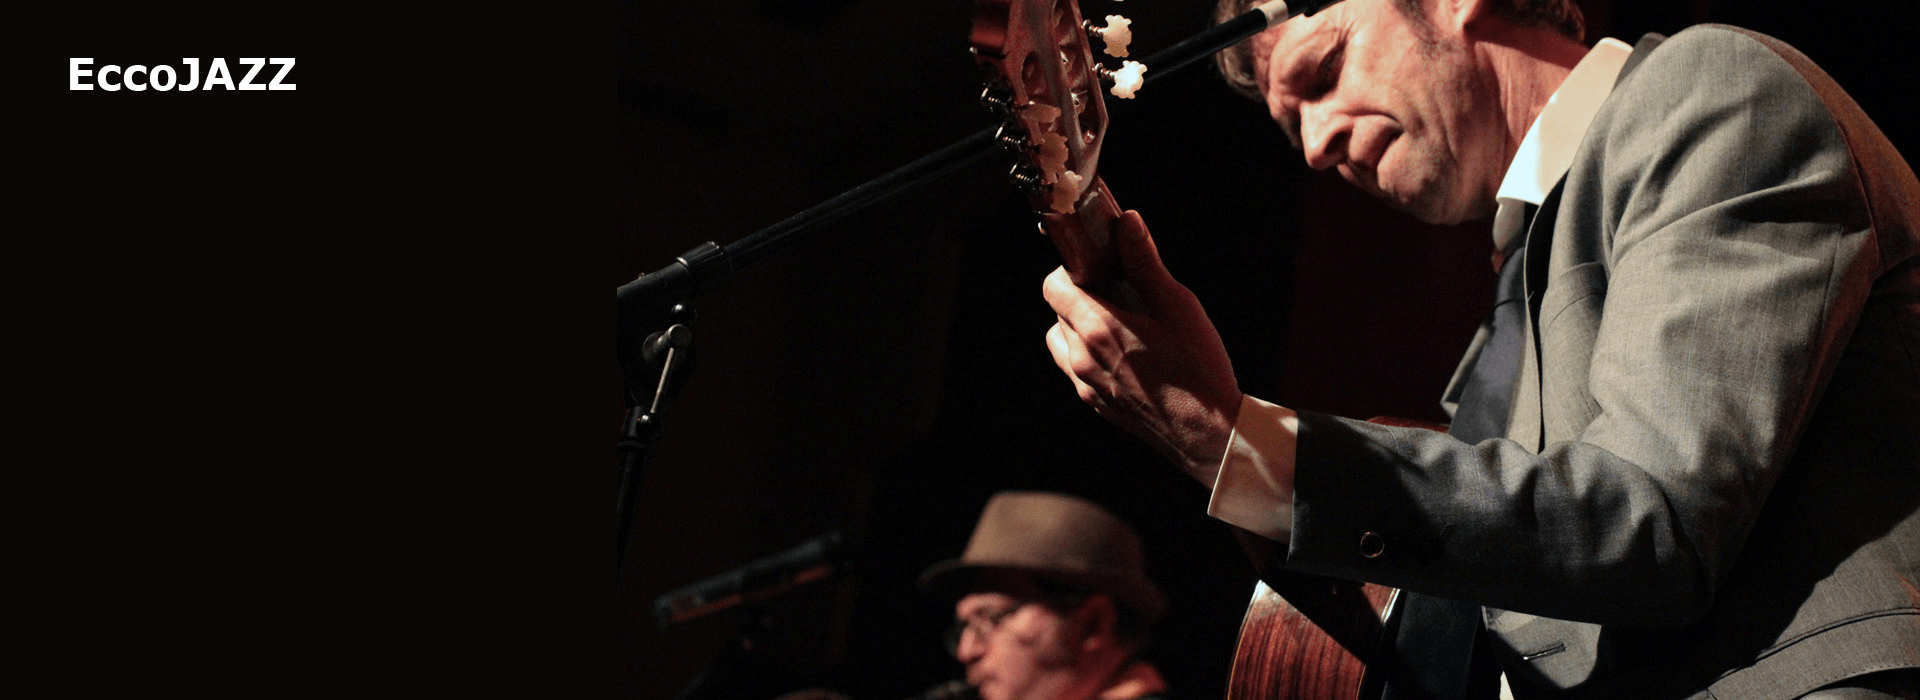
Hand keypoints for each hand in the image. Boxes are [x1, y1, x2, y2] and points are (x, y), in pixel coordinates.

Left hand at [1043, 210, 1244, 483]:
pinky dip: (1088, 354)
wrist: (1207, 434)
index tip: (1099, 267)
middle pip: (1058, 310)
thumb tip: (1127, 222)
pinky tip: (1126, 354)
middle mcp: (1081, 357)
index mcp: (1098, 327)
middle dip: (1082, 294)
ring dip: (1080, 326)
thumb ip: (1145, 262)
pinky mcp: (1094, 404)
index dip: (1072, 270)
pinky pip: (1075, 369)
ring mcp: (1084, 385)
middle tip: (1120, 292)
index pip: (1053, 286)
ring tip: (1120, 323)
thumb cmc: (1199, 369)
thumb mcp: (1178, 306)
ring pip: (1061, 341)